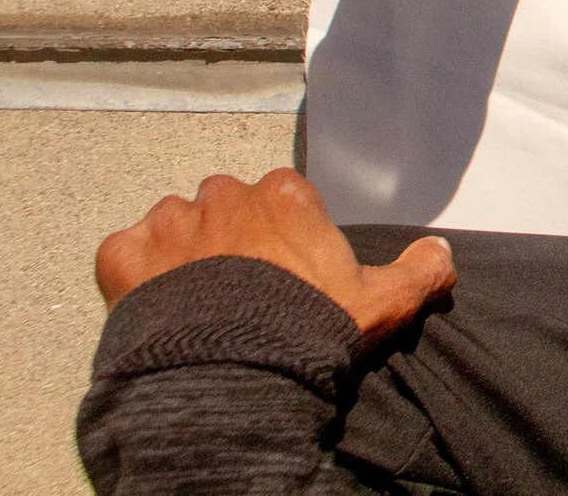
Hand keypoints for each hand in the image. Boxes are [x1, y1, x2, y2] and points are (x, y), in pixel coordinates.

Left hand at [94, 168, 455, 342]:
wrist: (228, 373)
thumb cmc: (306, 329)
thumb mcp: (381, 303)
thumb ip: (418, 271)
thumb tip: (443, 253)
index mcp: (285, 196)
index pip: (284, 193)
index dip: (286, 229)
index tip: (288, 265)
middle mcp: (225, 196)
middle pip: (227, 201)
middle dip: (232, 232)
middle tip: (242, 283)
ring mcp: (170, 224)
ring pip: (174, 222)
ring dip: (181, 249)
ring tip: (195, 298)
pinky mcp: (124, 257)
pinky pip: (124, 252)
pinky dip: (133, 272)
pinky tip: (152, 303)